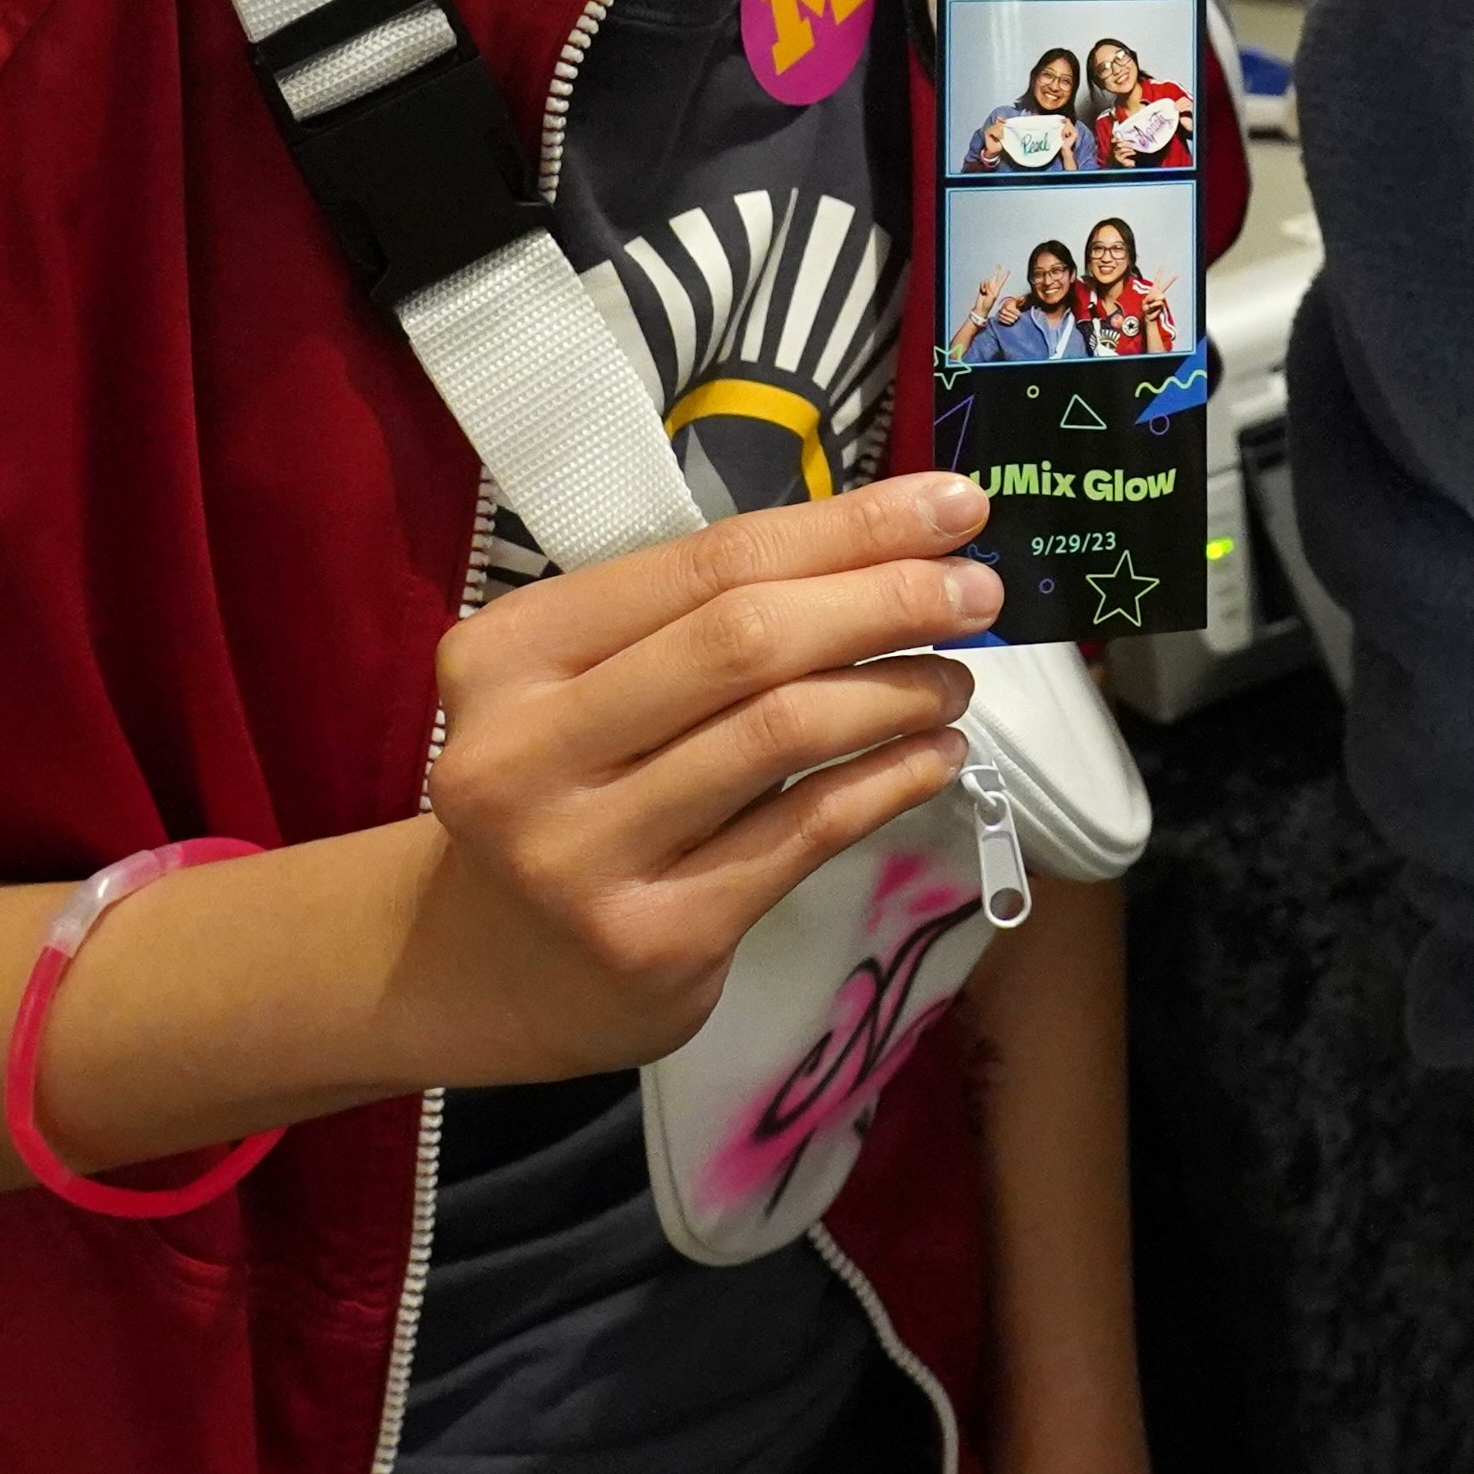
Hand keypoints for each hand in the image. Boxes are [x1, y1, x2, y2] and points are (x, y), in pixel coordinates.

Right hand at [384, 472, 1001, 1087]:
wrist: (496, 969)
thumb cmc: (568, 791)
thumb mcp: (586, 687)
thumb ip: (698, 619)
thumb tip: (894, 546)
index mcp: (506, 654)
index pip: (706, 562)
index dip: (845, 528)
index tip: (954, 504)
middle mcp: (523, 750)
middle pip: (745, 641)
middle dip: (885, 600)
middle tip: (977, 592)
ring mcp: (581, 854)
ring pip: (780, 734)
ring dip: (895, 692)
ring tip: (956, 680)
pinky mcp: (652, 937)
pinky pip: (802, 834)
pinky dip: (887, 781)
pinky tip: (935, 756)